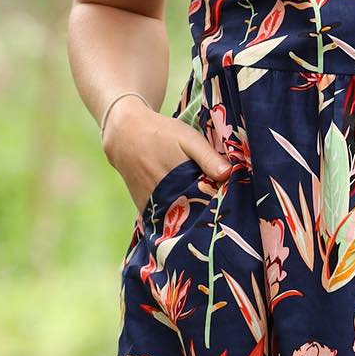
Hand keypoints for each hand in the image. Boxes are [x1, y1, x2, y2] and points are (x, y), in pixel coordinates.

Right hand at [102, 96, 229, 214]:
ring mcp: (152, 205)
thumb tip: (229, 174)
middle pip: (192, 216)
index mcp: (179, 181)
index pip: (206, 203)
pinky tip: (184, 213)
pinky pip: (163, 220)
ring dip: (190, 219)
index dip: (218, 206)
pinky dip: (174, 219)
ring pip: (177, 221)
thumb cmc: (161, 134)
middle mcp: (164, 197)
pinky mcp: (144, 208)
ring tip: (202, 214)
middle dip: (206, 216)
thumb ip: (208, 157)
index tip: (229, 206)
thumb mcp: (188, 138)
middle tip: (219, 214)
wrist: (125, 136)